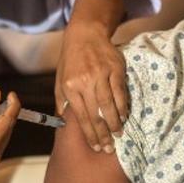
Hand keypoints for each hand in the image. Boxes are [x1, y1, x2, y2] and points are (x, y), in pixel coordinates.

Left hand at [56, 22, 127, 153]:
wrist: (85, 35)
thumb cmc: (71, 60)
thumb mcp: (60, 80)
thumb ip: (62, 102)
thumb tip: (63, 124)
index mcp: (71, 87)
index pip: (82, 117)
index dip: (90, 134)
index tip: (97, 146)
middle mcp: (85, 82)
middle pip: (97, 114)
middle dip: (104, 134)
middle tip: (110, 148)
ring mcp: (101, 74)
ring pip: (110, 105)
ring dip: (115, 123)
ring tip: (119, 135)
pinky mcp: (115, 68)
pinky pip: (120, 92)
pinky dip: (123, 106)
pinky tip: (123, 116)